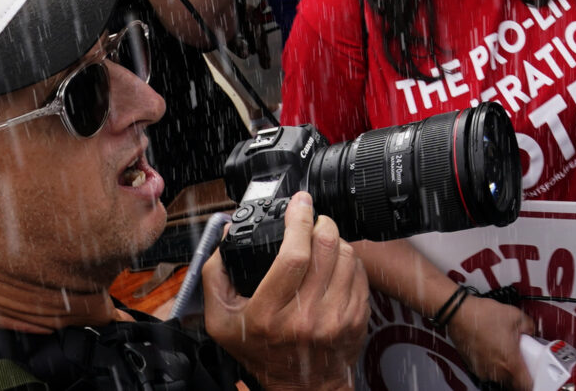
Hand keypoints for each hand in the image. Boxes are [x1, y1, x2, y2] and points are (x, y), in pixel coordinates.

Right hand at [203, 193, 369, 390]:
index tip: (298, 203)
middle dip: (320, 222)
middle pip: (326, 248)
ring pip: (346, 255)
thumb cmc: (261, 353)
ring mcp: (336, 318)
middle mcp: (307, 316)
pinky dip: (348, 260)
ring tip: (320, 242)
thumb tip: (228, 234)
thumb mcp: (222, 321)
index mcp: (271, 313)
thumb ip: (216, 276)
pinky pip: (359, 273)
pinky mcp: (356, 319)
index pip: (294, 254)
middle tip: (311, 218)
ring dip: (334, 239)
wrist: (302, 389)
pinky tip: (333, 264)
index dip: (299, 220)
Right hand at [445, 293, 532, 390]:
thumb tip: (531, 331)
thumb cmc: (482, 315)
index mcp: (509, 362)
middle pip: (514, 382)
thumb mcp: (515, 315)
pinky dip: (493, 362)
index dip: (534, 380)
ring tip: (504, 348)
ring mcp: (484, 370)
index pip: (527, 384)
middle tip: (521, 356)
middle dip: (520, 371)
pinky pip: (489, 370)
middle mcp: (496, 370)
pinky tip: (492, 346)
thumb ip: (529, 327)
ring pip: (501, 376)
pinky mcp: (474, 366)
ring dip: (505, 367)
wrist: (459, 313)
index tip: (536, 374)